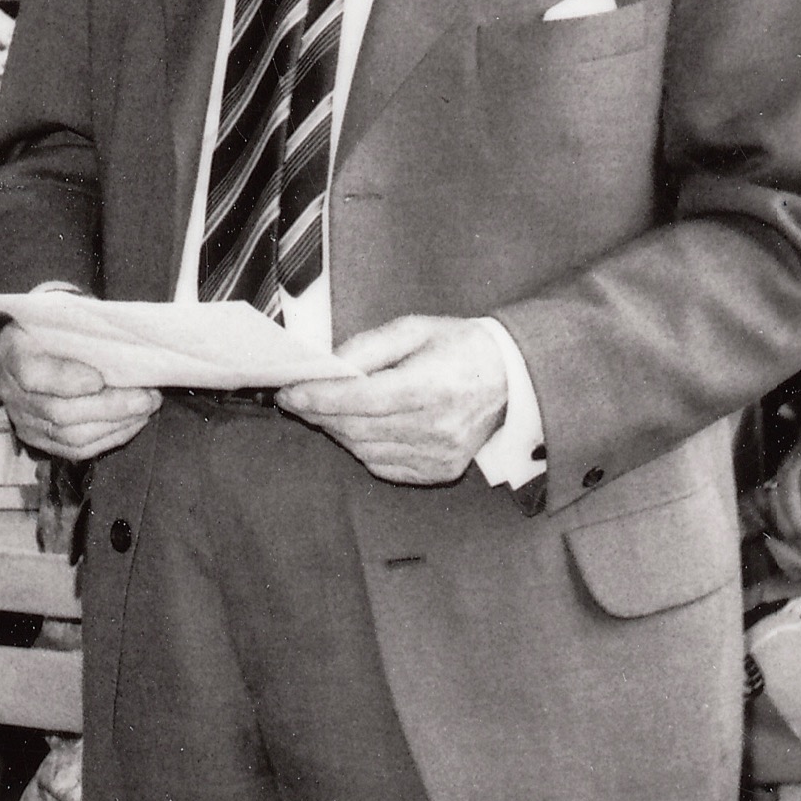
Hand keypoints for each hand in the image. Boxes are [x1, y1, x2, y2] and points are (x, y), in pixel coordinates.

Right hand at [0, 322, 160, 461]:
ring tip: (146, 408)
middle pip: (58, 412)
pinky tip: (133, 422)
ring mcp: (23, 420)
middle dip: (109, 407)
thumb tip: (127, 342)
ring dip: (116, 425)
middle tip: (146, 397)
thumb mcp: (62, 314)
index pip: (32, 375)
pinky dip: (110, 438)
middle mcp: (10, 392)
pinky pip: (76, 450)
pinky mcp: (40, 440)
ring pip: (70, 436)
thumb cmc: (57, 326)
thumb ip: (85, 328)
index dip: (67, 381)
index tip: (100, 379)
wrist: (38, 344)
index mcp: (11, 352)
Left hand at [277, 314, 508, 486]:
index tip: (288, 392)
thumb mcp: (413, 329)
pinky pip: (382, 465)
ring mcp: (440, 455)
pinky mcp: (440, 471)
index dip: (318, 398)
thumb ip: (367, 346)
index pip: (361, 399)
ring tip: (325, 409)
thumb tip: (326, 366)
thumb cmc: (458, 347)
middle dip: (318, 414)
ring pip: (364, 450)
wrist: (512, 378)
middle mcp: (437, 427)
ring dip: (336, 430)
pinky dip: (361, 447)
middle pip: (357, 428)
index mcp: (432, 387)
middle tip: (297, 398)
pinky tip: (359, 427)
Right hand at [757, 425, 800, 558]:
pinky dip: (782, 516)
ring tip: (800, 544)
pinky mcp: (781, 474)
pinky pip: (775, 497)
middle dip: (798, 519)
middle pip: (790, 491)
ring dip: (787, 521)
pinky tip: (792, 535)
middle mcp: (799, 459)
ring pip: (779, 495)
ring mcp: (786, 466)